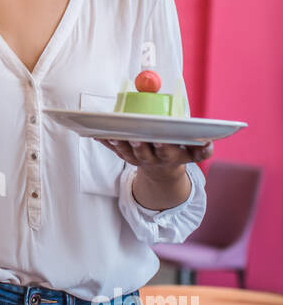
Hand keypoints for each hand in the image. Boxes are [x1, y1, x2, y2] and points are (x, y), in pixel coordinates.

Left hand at [96, 137, 213, 175]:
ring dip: (118, 143)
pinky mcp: (125, 155)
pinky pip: (113, 148)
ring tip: (111, 132)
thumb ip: (202, 149)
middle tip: (133, 136)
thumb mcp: (193, 153)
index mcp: (172, 157)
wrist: (163, 172)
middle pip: (145, 154)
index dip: (165, 148)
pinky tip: (97, 132)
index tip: (161, 139)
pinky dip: (105, 141)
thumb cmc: (180, 151)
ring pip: (126, 152)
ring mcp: (138, 159)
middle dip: (139, 145)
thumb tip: (208, 142)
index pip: (169, 153)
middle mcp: (154, 160)